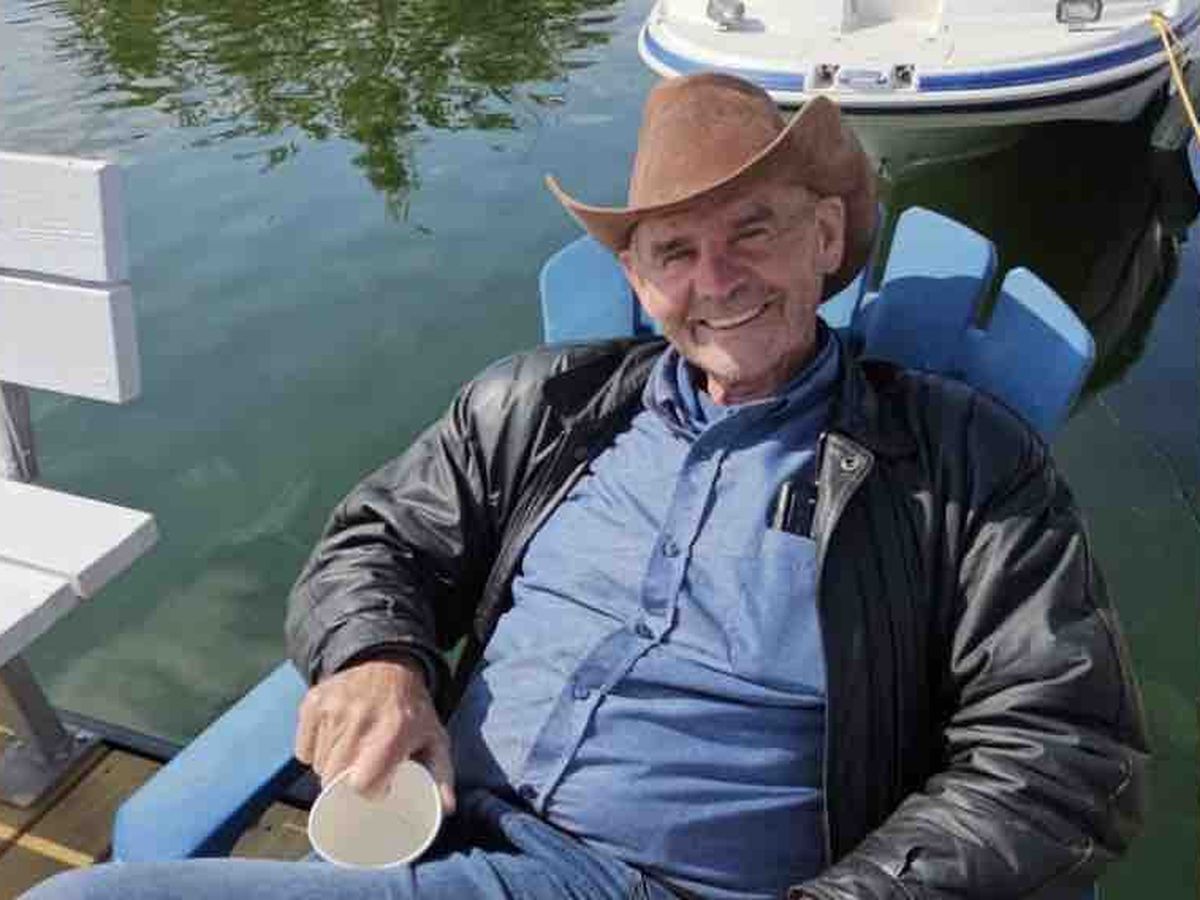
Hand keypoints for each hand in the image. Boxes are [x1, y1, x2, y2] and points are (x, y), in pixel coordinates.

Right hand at [295, 658, 455, 813]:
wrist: (388, 666)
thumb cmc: (412, 712)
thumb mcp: (434, 739)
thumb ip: (442, 775)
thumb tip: (447, 809)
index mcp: (393, 729)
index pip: (362, 783)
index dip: (370, 790)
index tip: (380, 785)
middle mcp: (359, 717)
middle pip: (333, 778)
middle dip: (346, 784)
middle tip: (362, 772)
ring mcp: (332, 708)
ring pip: (317, 766)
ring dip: (331, 768)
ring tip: (352, 753)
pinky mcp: (313, 702)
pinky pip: (302, 750)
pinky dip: (315, 752)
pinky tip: (335, 740)